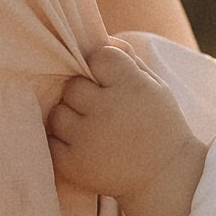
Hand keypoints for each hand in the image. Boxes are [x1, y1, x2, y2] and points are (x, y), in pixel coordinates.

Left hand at [45, 41, 209, 215]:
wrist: (163, 179)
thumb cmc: (158, 125)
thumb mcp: (154, 86)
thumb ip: (127, 59)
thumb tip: (97, 37)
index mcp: (132, 87)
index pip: (99, 56)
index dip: (103, 67)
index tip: (112, 82)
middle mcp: (108, 110)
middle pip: (73, 86)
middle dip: (84, 94)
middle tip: (101, 109)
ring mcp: (88, 139)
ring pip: (58, 113)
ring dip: (70, 118)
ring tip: (92, 130)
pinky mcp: (73, 165)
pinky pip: (51, 141)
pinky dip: (62, 143)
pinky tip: (84, 147)